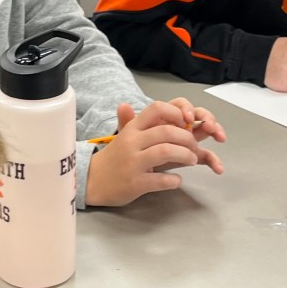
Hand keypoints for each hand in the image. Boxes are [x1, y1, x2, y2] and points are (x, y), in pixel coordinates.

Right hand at [85, 100, 225, 207]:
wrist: (92, 181)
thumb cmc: (114, 157)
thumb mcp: (123, 136)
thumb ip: (134, 121)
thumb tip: (128, 104)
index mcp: (132, 128)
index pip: (157, 108)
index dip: (176, 113)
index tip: (185, 123)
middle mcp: (132, 142)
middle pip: (167, 132)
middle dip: (187, 139)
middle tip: (194, 147)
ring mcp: (133, 162)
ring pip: (166, 152)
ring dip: (186, 156)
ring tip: (192, 160)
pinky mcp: (135, 183)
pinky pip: (161, 180)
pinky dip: (174, 180)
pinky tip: (177, 180)